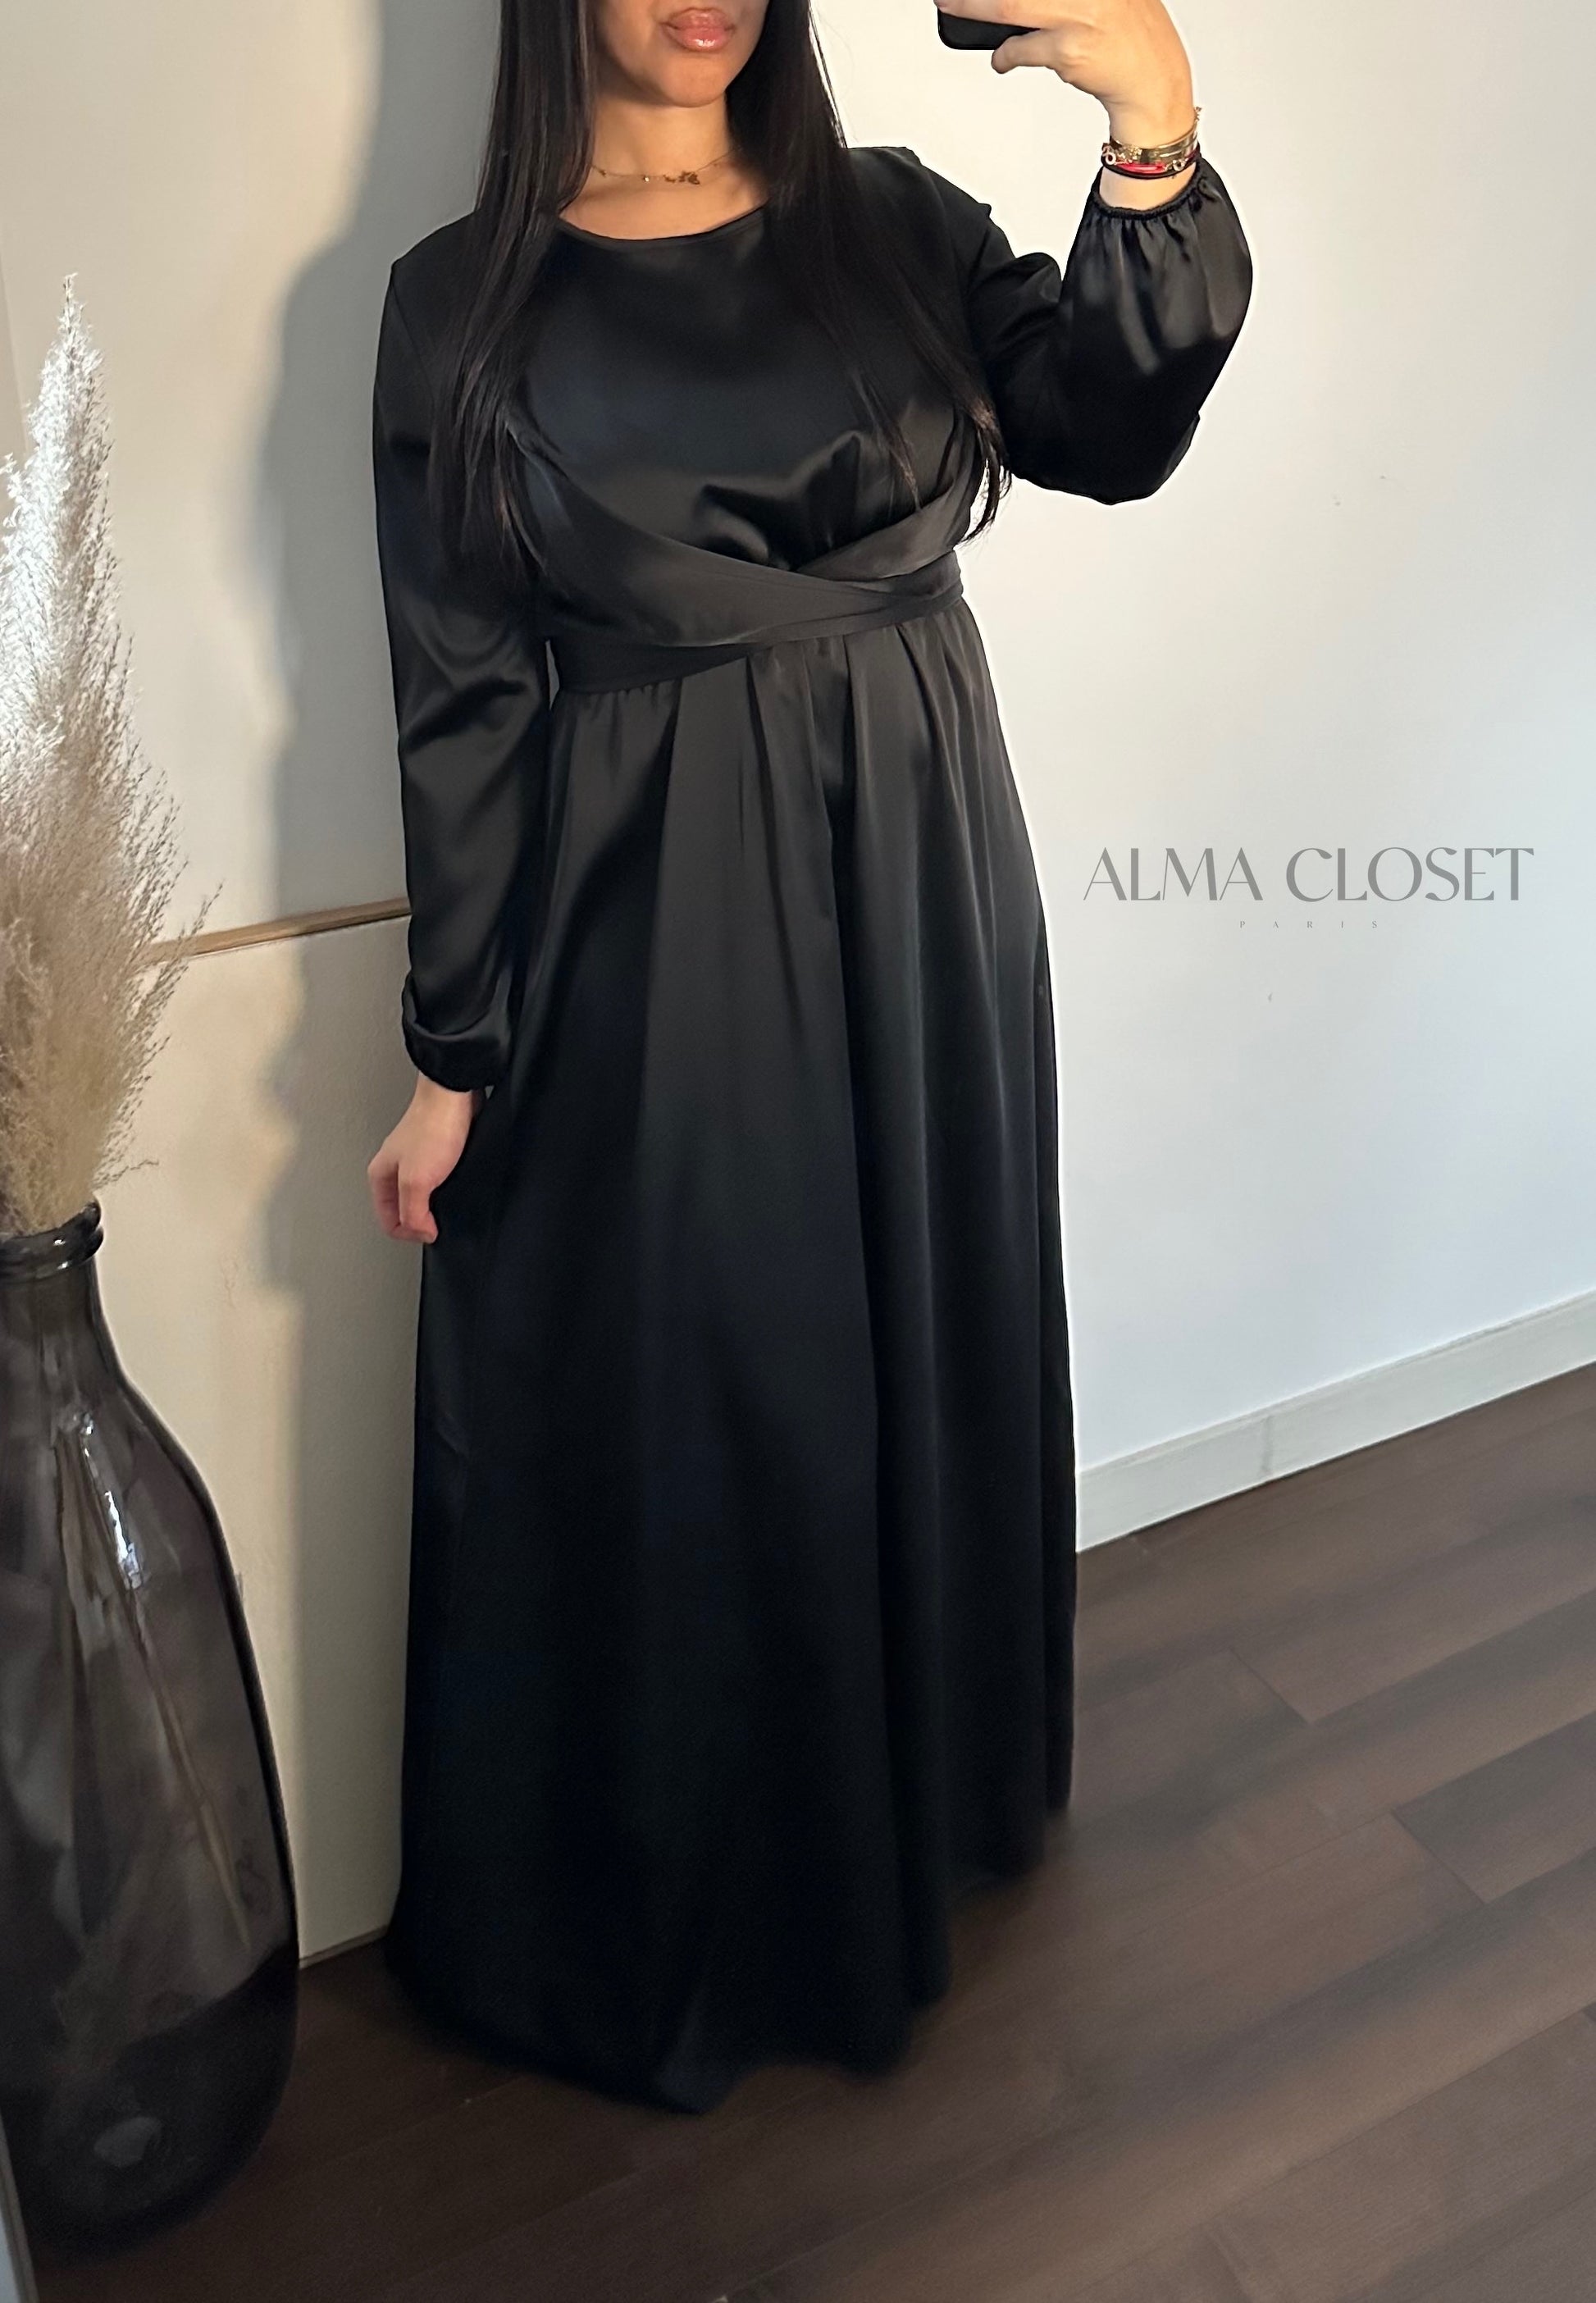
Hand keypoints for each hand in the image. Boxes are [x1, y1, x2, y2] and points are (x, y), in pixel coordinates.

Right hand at [368, 1075, 483, 1244]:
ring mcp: (416, 1161)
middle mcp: (395, 1169)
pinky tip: (457, 1185)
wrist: (454, 1095)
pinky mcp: (438, 1154)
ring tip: (447, 1203)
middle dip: (422, 1220)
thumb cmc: (433, 1126)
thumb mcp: (416, 1180)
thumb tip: (422, 1232)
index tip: (431, 1230)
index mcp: (380, 1176)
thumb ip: (414, 1213)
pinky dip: (448, 1190)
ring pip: (422, 1197)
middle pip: (404, 1211)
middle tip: (438, 1220)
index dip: (411, 1232)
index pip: (388, 1222)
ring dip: (436, 1206)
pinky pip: (440, 1183)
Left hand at [934, 0, 1194, 146]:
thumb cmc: (1132, 35)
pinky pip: (1022, 49)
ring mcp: (1079, 15)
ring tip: (956, 7)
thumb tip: (1019, 2)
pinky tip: (1003, 58)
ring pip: (1011, 7)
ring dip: (975, 10)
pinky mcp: (1070, 50)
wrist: (1154, 80)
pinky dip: (1006, 54)